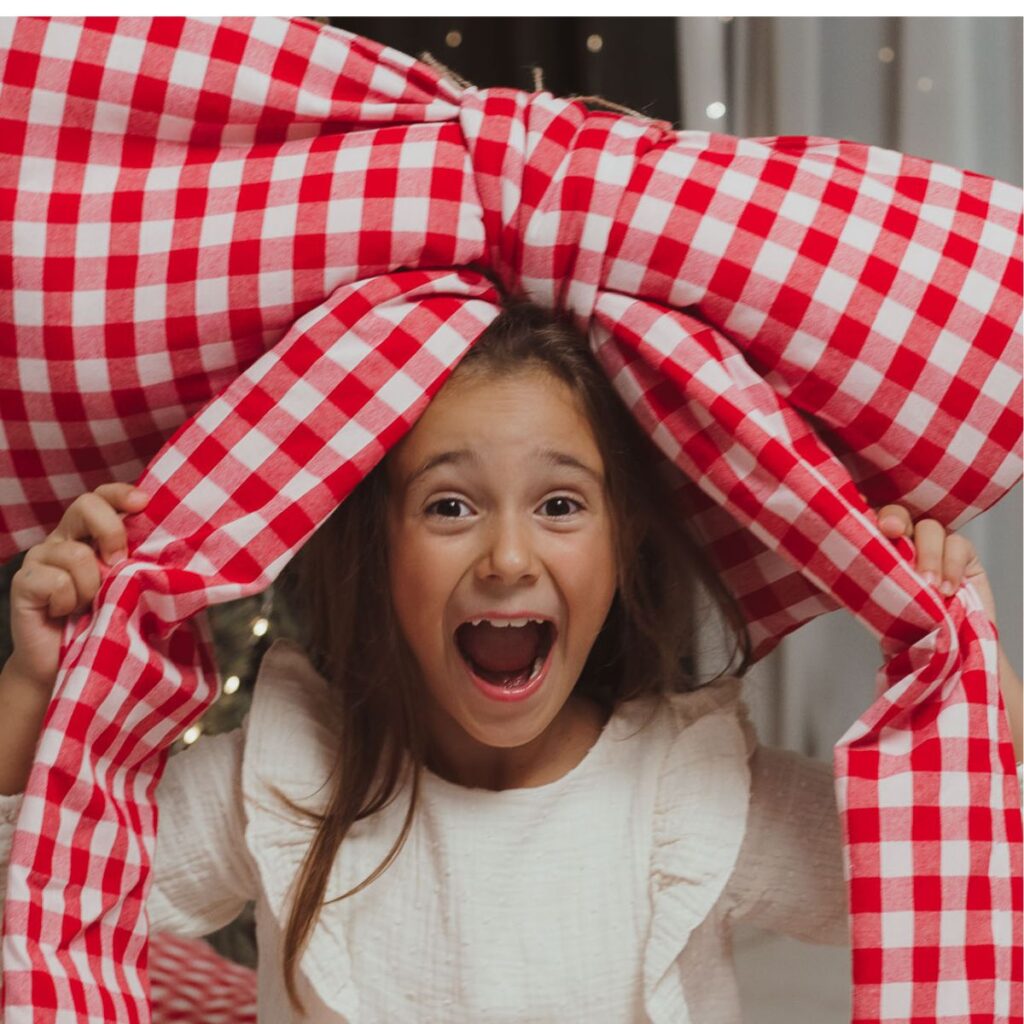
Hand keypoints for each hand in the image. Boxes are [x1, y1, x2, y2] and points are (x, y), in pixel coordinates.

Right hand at [6, 484, 149, 689]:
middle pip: (85, 504)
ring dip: (92, 586)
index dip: (120, 494)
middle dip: (111, 531)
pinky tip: (66, 614)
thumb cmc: (108, 623)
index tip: (144, 504)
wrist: (70, 665)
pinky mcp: (23, 583)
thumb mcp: (133, 588)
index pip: (102, 496)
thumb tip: (185, 551)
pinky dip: (68, 601)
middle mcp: (64, 540)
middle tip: (119, 565)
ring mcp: (41, 559)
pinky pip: (55, 581)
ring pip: (76, 553)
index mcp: (91, 536)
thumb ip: (146, 565)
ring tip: (89, 606)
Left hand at [876, 504, 1021, 761]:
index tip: (867, 527)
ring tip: (930, 585)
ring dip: (928, 553)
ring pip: (930, 528)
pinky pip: (959, 545)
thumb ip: (866, 587)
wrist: (948, 659)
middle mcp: (906, 544)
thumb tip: (825, 575)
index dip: (867, 518)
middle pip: (899, 514)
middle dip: (895, 520)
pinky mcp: (964, 556)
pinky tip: (949, 589)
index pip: (869, 522)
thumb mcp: (881, 610)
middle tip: (891, 533)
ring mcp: (937, 547)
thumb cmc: (908, 633)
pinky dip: (953, 563)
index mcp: (879, 552)